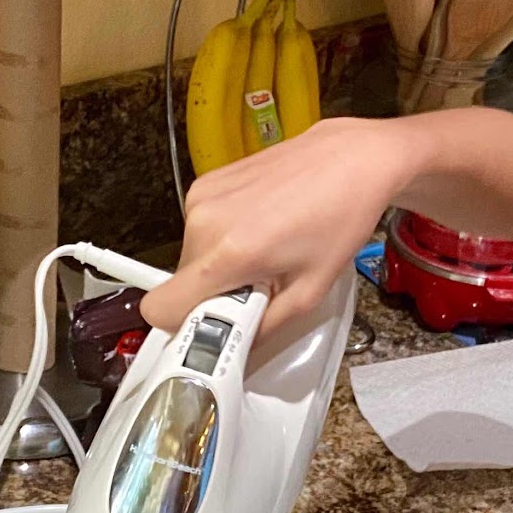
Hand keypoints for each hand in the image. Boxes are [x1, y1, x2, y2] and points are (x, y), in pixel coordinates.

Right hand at [142, 116, 414, 341]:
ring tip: (267, 249)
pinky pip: (199, 228)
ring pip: (191, 256)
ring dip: (221, 264)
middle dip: (215, 292)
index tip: (218, 323)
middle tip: (261, 282)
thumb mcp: (310, 290)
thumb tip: (236, 352)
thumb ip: (264, 328)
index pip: (160, 308)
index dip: (184, 324)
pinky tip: (262, 224)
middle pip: (181, 283)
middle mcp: (204, 221)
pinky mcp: (207, 180)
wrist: (352, 159)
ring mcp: (202, 196)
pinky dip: (223, 237)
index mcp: (228, 253)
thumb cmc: (340, 220)